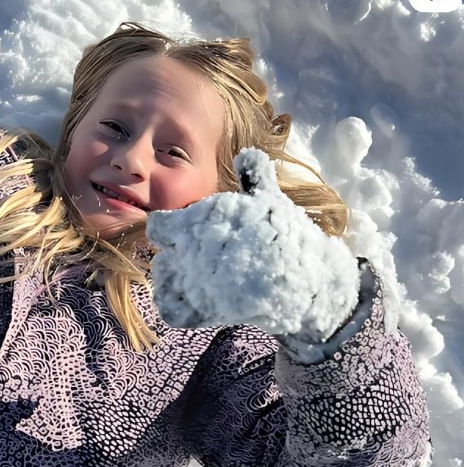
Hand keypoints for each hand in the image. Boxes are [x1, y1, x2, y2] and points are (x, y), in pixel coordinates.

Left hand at [145, 148, 359, 341]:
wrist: (307, 279)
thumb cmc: (289, 235)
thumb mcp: (272, 200)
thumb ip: (254, 177)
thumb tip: (248, 155)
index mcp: (201, 219)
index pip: (158, 226)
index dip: (171, 231)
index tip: (188, 234)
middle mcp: (191, 249)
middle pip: (162, 255)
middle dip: (178, 257)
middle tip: (201, 260)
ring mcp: (196, 281)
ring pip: (163, 281)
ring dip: (175, 280)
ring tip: (198, 280)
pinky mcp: (206, 310)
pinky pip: (172, 311)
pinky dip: (177, 307)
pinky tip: (195, 301)